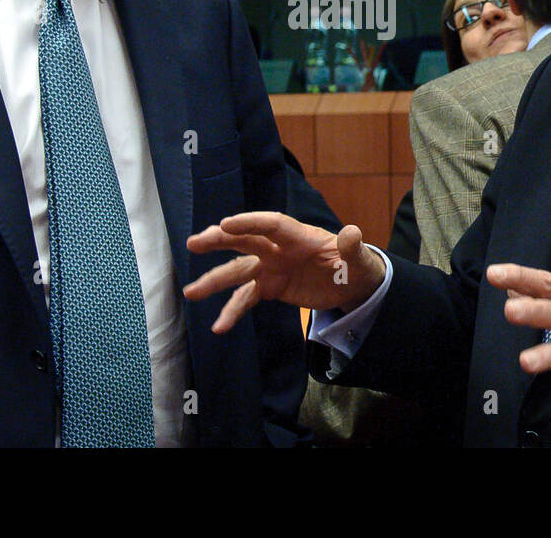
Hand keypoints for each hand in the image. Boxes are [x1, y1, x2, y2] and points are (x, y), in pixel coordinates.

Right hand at [185, 212, 385, 332]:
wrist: (352, 285)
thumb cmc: (356, 265)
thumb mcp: (360, 259)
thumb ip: (353, 248)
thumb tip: (353, 234)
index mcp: (299, 236)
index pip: (271, 225)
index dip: (249, 223)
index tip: (225, 224)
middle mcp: (279, 249)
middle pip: (245, 242)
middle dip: (219, 241)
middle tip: (194, 243)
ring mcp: (271, 268)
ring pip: (237, 272)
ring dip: (214, 281)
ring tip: (190, 293)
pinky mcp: (269, 287)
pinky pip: (246, 299)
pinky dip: (232, 312)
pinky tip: (218, 327)